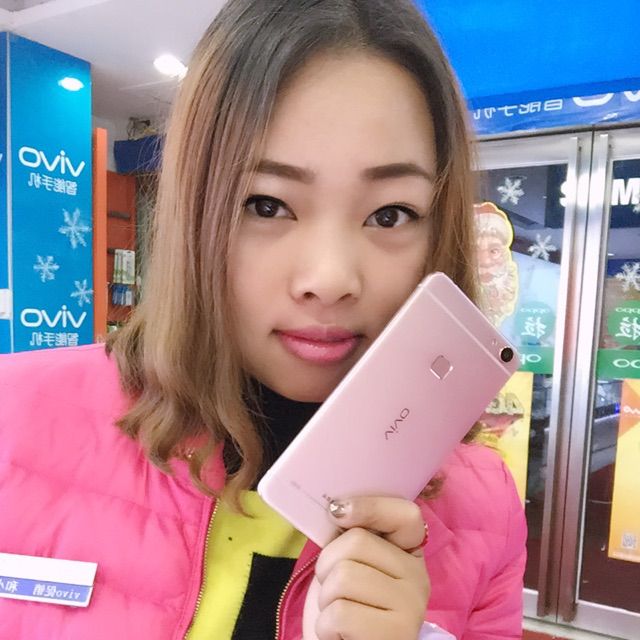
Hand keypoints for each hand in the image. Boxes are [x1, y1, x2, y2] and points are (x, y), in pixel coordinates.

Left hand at [302, 496, 429, 639]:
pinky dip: (325, 625)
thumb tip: (338, 508)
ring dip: (325, 597)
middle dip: (327, 563)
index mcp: (410, 554)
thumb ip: (352, 537)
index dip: (370, 506)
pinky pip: (340, 613)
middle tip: (331, 587)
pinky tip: (337, 633)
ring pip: (344, 576)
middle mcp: (419, 577)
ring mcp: (412, 606)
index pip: (406, 515)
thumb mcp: (349, 564)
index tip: (337, 510)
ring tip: (336, 612)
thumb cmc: (345, 606)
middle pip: (357, 541)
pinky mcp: (397, 634)